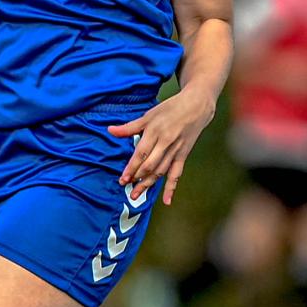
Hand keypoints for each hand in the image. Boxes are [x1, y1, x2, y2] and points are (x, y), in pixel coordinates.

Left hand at [108, 89, 216, 205]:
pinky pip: (177, 174)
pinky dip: (171, 187)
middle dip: (138, 178)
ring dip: (149, 184)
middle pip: (151, 166)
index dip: (132, 168)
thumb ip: (129, 127)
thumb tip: (110, 130)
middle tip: (126, 188)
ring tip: (137, 195)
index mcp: (155, 132)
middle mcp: (166, 144)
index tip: (123, 179)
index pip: (141, 154)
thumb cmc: (170, 109)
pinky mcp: (183, 155)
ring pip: (161, 172)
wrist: (197, 106)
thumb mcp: (148, 115)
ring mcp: (176, 151)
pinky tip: (166, 201)